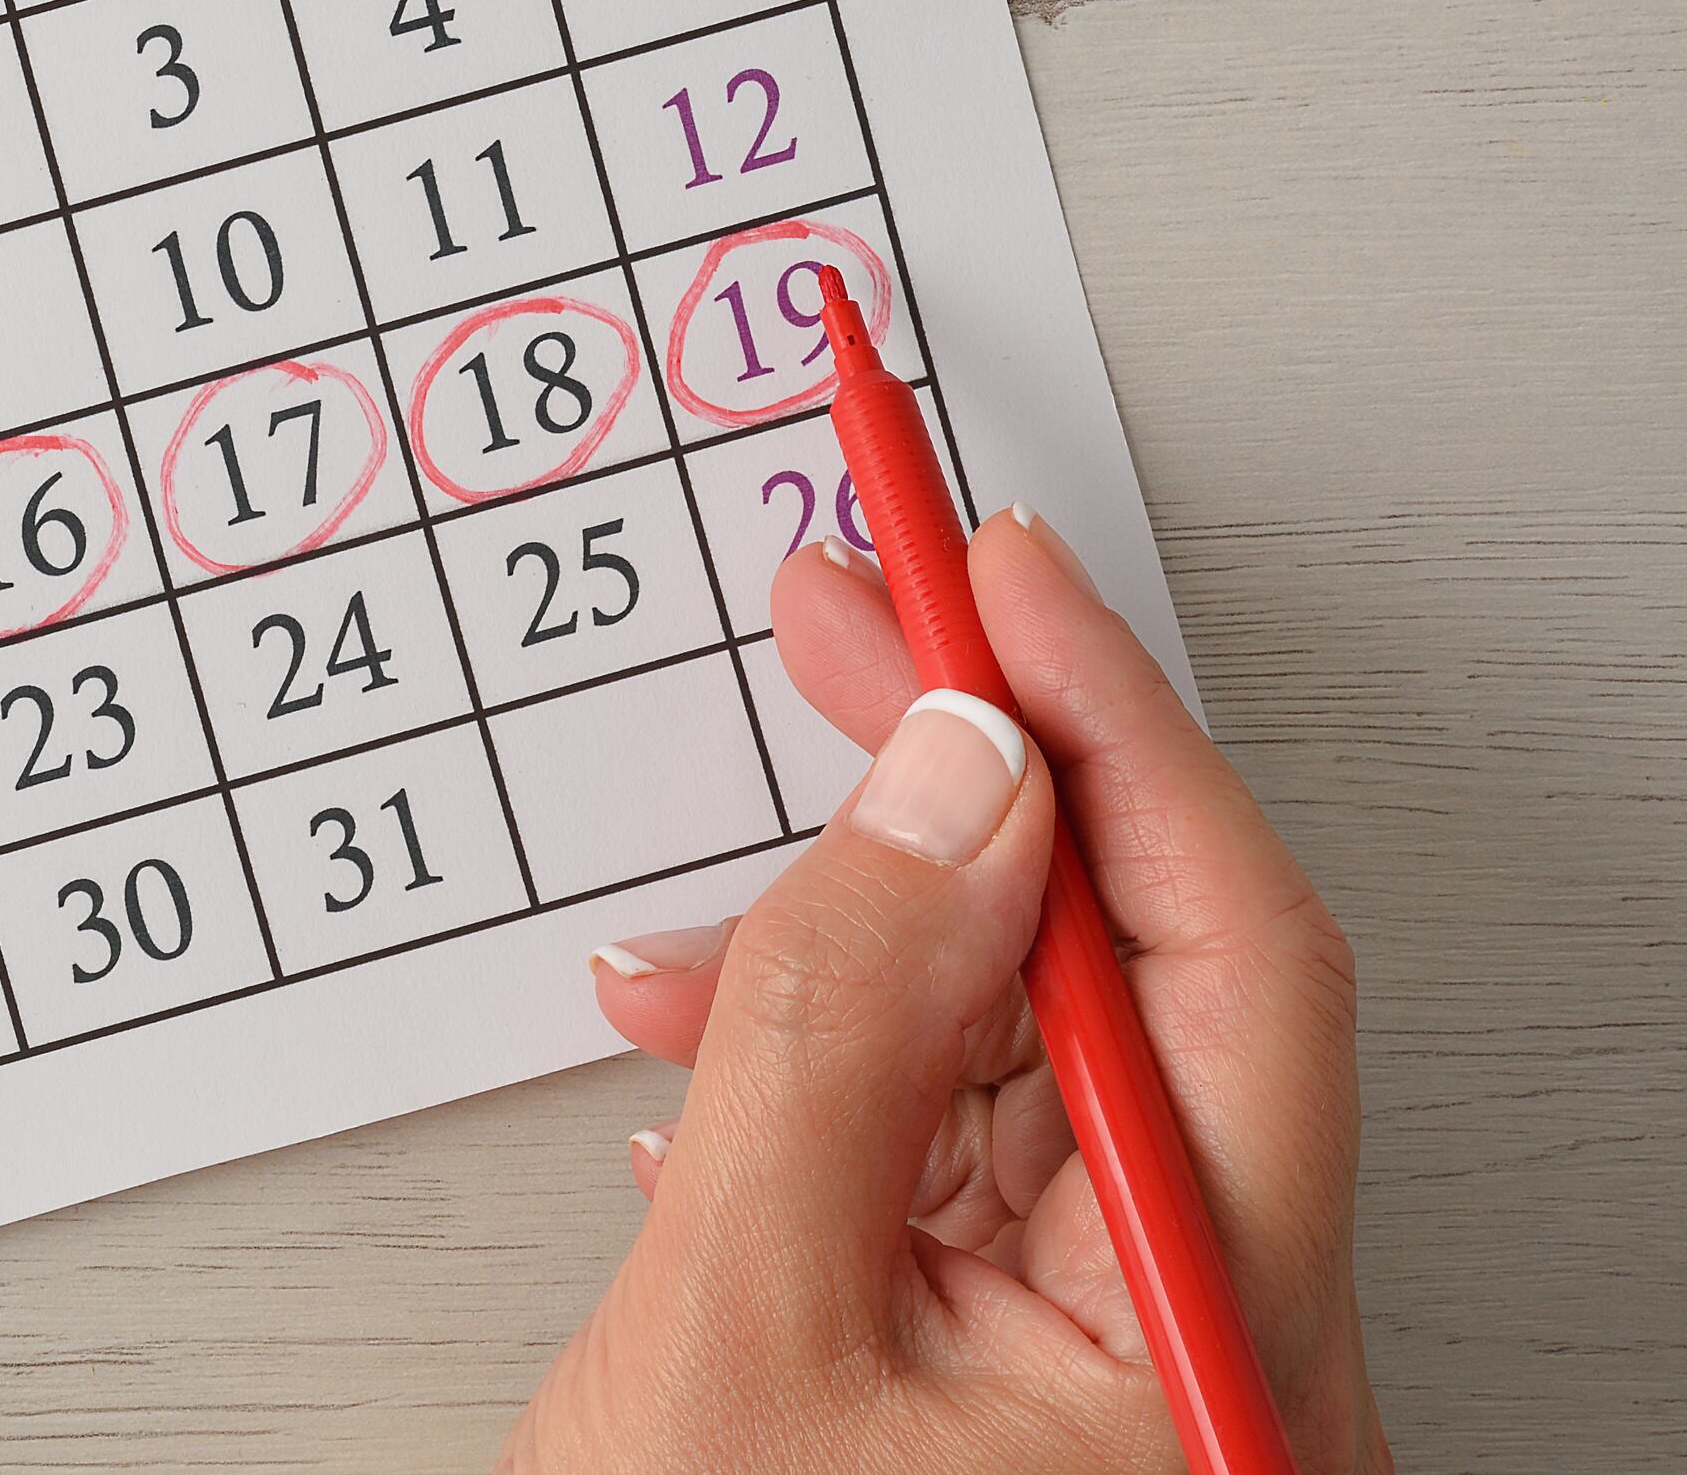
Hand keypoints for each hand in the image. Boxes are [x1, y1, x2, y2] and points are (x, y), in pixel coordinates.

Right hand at [503, 509, 1386, 1473]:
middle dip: (980, 780)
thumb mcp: (740, 1313)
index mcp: (1226, 1360)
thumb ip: (834, 1025)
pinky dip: (838, 1058)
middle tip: (862, 605)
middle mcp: (1232, 1361)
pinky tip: (712, 1032)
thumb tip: (941, 777)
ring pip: (1041, 1058)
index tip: (991, 567)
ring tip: (736, 845)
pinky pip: (971, 1152)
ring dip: (874, 928)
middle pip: (1144, 986)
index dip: (1105, 729)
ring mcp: (1141, 1376)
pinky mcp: (1039, 1378)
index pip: (1225, 962)